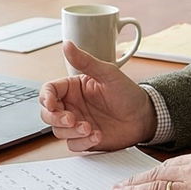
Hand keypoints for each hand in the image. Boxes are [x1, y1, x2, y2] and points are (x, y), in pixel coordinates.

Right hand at [38, 41, 156, 151]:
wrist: (144, 117)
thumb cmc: (128, 93)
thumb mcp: (107, 73)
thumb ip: (85, 61)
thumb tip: (67, 45)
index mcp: (73, 88)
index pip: (49, 91)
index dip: (46, 98)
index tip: (52, 104)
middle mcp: (72, 106)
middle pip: (47, 114)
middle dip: (56, 118)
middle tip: (71, 119)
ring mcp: (77, 123)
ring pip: (58, 131)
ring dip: (71, 131)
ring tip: (90, 128)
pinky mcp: (85, 139)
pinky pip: (73, 145)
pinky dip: (82, 142)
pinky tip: (97, 135)